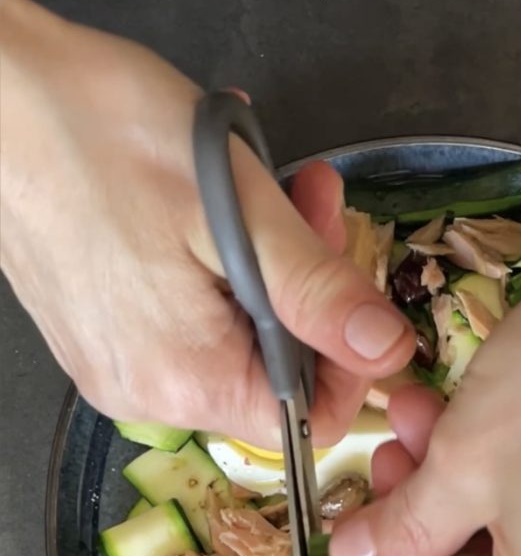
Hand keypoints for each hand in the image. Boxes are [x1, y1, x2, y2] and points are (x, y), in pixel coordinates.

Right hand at [0, 0, 414, 445]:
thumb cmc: (98, 134)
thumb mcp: (237, 213)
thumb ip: (319, 294)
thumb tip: (387, 349)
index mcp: (187, 379)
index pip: (308, 421)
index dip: (349, 364)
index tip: (354, 294)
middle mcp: (150, 391)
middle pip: (275, 374)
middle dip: (312, 294)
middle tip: (314, 209)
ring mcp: (124, 364)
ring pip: (239, 341)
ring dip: (274, 271)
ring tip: (268, 193)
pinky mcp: (108, 334)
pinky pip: (193, 322)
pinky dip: (226, 272)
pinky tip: (223, 212)